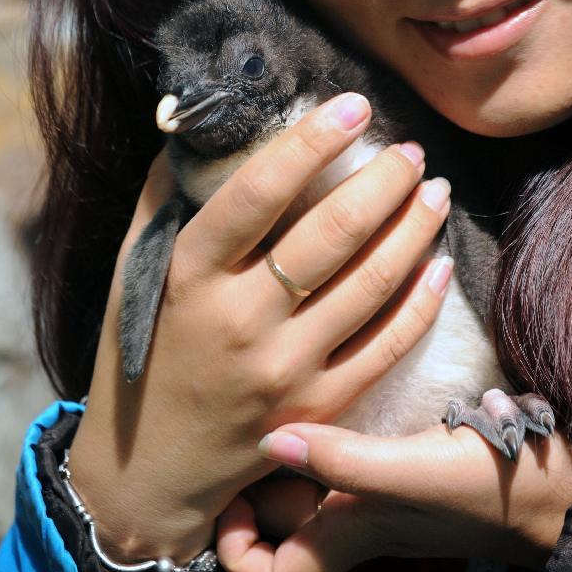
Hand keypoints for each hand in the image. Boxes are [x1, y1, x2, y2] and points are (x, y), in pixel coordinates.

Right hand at [68, 92, 450, 567]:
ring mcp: (286, 369)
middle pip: (331, 234)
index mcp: (191, 276)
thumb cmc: (143, 355)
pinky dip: (421, 302)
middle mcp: (242, 320)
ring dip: (414, 230)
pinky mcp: (321, 407)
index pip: (257, 193)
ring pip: (372, 285)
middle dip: (383, 181)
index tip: (354, 104)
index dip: (309, 142)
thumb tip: (199, 131)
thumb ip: (164, 200)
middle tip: (410, 150)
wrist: (151, 468)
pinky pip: (386, 346)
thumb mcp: (132, 271)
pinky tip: (439, 264)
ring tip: (435, 192)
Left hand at [217, 422, 571, 571]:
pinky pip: (334, 444)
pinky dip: (315, 419)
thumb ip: (345, 463)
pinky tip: (310, 379)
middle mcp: (348, 514)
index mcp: (346, 535)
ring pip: (301, 474)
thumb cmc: (482, 488)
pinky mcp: (387, 453)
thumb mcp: (413, 475)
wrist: (542, 475)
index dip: (239, 554)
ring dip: (279, 441)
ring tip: (261, 393)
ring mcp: (368, 484)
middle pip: (275, 515)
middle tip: (234, 422)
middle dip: (248, 479)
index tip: (233, 501)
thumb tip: (271, 439)